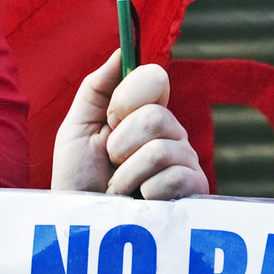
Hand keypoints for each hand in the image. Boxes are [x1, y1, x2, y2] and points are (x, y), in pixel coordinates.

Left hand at [50, 59, 206, 199]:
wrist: (81, 224)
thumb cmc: (78, 178)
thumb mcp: (78, 127)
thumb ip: (98, 87)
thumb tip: (122, 49)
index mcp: (147, 113)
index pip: (155, 79)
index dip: (127, 98)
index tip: (110, 120)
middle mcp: (172, 133)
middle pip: (155, 116)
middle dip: (120, 144)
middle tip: (112, 163)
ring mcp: (186, 161)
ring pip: (161, 149)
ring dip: (127, 174)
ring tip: (120, 189)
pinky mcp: (195, 191)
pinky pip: (175, 176)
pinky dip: (146, 192)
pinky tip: (141, 202)